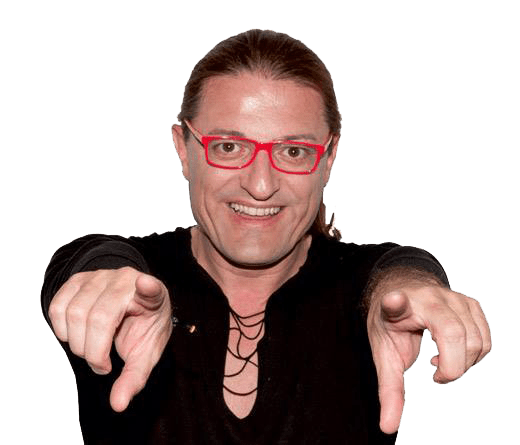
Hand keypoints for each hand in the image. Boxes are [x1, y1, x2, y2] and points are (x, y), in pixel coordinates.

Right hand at [48, 267, 172, 411]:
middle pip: (99, 318)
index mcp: (153, 295)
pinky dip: (61, 329)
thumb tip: (118, 405)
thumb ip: (134, 377)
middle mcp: (127, 279)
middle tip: (102, 364)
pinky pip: (58, 306)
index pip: (152, 289)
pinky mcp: (79, 279)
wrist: (132, 307)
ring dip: (77, 343)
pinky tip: (77, 335)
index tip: (146, 284)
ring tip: (93, 350)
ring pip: (74, 312)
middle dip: (94, 352)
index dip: (148, 287)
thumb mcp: (146, 354)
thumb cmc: (142, 329)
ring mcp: (101, 276)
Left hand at [367, 283, 490, 433]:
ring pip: (478, 342)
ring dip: (464, 363)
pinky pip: (486, 339)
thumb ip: (389, 389)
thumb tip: (388, 428)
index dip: (396, 303)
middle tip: (435, 373)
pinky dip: (475, 355)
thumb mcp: (383, 353)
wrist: (403, 290)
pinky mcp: (472, 304)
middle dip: (452, 368)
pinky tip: (453, 352)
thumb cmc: (392, 323)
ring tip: (441, 362)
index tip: (393, 300)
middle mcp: (431, 297)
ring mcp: (455, 298)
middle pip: (459, 338)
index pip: (397, 303)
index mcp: (401, 306)